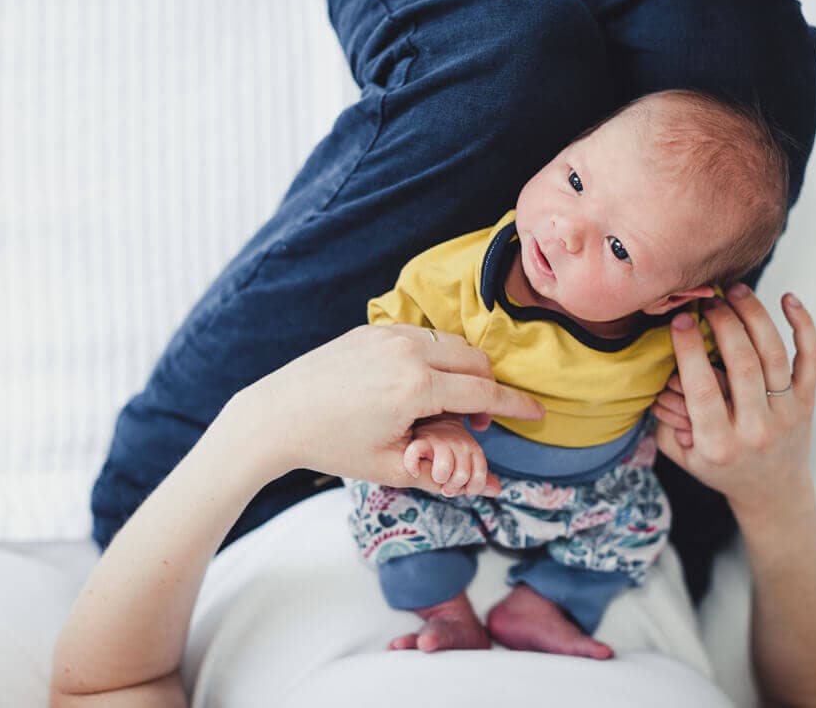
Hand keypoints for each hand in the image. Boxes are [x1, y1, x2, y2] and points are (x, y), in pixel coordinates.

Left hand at [233, 324, 542, 495]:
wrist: (278, 414)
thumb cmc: (332, 445)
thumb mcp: (391, 467)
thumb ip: (444, 472)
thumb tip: (490, 485)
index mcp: (417, 389)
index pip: (485, 394)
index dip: (517, 405)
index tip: (538, 412)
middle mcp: (409, 353)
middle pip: (476, 362)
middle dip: (488, 389)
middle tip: (476, 421)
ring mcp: (390, 336)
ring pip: (452, 344)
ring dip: (463, 370)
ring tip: (447, 402)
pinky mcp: (373, 329)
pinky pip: (423, 336)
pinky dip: (436, 356)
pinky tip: (419, 382)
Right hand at [652, 285, 815, 524]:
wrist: (772, 492)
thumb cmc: (719, 467)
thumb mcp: (681, 455)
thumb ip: (665, 418)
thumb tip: (662, 371)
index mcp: (719, 444)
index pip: (702, 389)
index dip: (689, 350)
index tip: (680, 319)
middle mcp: (756, 429)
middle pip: (742, 364)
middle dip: (723, 323)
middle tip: (707, 299)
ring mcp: (786, 413)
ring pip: (774, 355)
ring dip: (754, 315)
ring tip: (735, 290)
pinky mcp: (808, 401)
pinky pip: (811, 358)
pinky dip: (804, 325)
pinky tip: (788, 299)